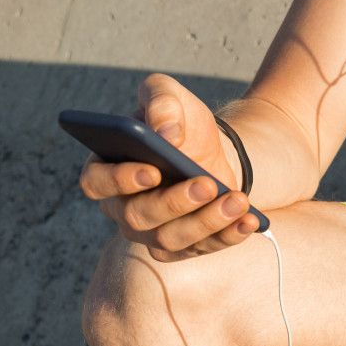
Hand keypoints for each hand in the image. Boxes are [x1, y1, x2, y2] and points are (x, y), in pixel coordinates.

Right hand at [78, 72, 257, 261]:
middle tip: (207, 184)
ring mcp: (149, 232)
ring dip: (207, 221)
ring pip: (169, 239)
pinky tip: (249, 219)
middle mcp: (121, 206)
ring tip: (238, 200)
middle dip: (175, 203)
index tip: (152, 171)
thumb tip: (167, 133)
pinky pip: (201, 249)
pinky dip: (227, 236)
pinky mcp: (181, 246)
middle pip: (138, 217)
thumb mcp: (170, 97)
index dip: (119, 181)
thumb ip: (160, 101)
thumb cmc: (178, 122)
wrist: (208, 148)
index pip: (96, 182)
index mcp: (105, 166)